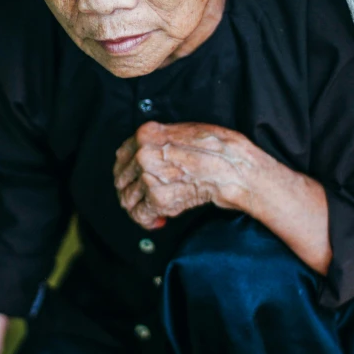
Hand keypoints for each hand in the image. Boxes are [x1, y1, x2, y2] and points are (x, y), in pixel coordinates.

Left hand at [113, 121, 255, 229]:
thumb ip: (161, 141)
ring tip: (153, 211)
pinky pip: (141, 216)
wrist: (232, 166)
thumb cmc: (217, 148)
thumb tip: (150, 154)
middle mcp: (142, 154)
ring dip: (140, 207)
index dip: (127, 171)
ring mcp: (148, 177)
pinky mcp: (158, 199)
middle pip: (121, 179)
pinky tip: (159, 221)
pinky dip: (148, 221)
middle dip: (132, 191)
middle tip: (144, 199)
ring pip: (128, 199)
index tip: (133, 180)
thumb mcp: (183, 131)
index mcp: (146, 134)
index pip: (122, 156)